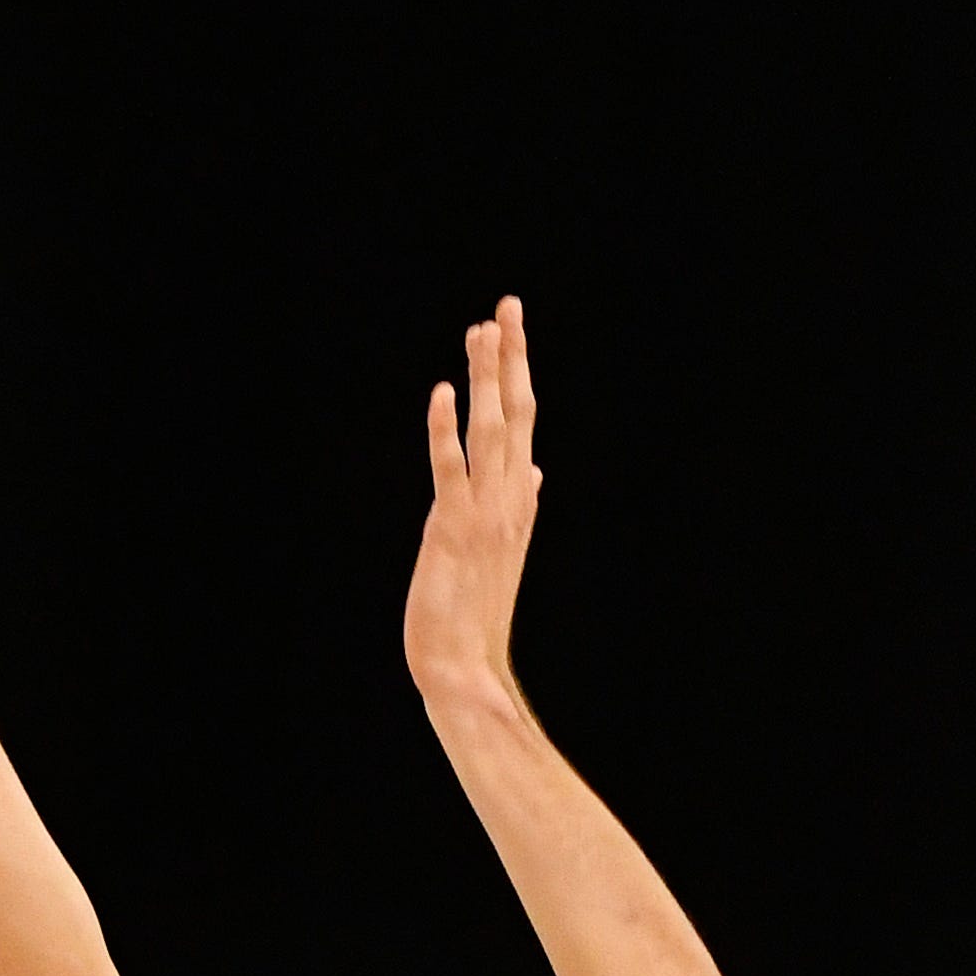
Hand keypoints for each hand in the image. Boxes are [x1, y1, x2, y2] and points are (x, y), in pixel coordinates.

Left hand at [403, 295, 542, 703]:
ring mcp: (483, 514)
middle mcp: (508, 502)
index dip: (516, 377)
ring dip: (487, 378)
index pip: (523, 426)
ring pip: (491, 431)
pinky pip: (449, 469)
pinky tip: (442, 390)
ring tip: (484, 327)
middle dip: (510, 358)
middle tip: (507, 304)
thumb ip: (518, 506)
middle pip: (517, 414)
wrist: (463, 670)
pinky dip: (445, 429)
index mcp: (518, 504)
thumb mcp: (499, 552)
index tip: (508, 332)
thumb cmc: (473, 617)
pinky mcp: (451, 530)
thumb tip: (534, 472)